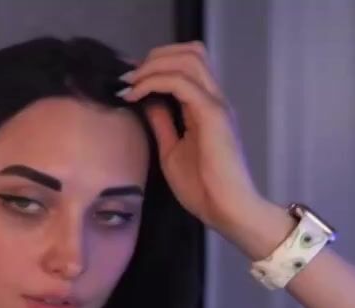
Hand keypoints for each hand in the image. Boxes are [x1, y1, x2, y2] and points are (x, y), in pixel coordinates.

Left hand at [119, 41, 268, 233]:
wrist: (226, 209)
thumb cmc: (203, 188)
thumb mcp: (172, 150)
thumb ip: (162, 122)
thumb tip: (147, 100)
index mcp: (206, 106)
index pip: (186, 65)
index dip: (155, 64)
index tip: (128, 81)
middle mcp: (214, 99)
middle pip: (190, 52)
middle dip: (155, 57)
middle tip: (130, 78)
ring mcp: (216, 104)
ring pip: (188, 59)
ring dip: (154, 65)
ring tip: (132, 83)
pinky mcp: (212, 114)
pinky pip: (182, 83)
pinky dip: (155, 81)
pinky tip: (137, 94)